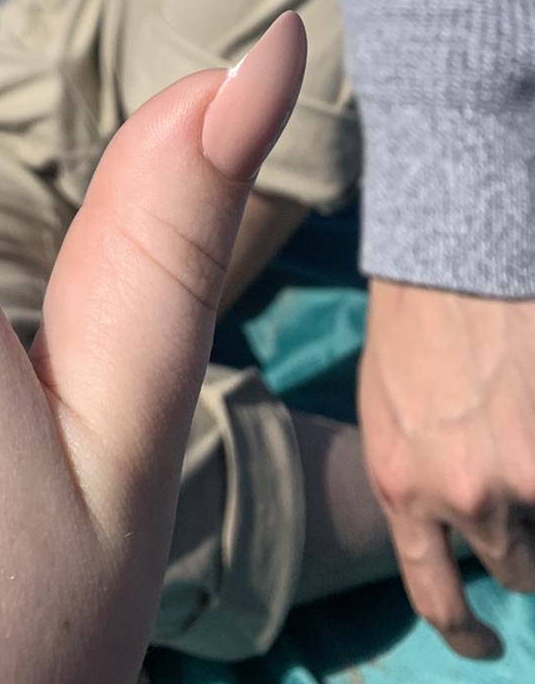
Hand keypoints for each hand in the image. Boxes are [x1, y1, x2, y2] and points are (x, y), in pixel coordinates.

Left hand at [359, 278, 534, 661]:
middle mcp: (463, 496)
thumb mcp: (386, 417)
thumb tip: (455, 532)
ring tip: (514, 436)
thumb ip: (415, 483)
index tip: (481, 643)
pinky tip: (528, 420)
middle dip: (522, 544)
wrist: (447, 262)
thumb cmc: (408, 328)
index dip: (463, 634)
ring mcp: (519, 476)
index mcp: (401, 488)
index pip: (434, 597)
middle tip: (514, 487)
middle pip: (515, 568)